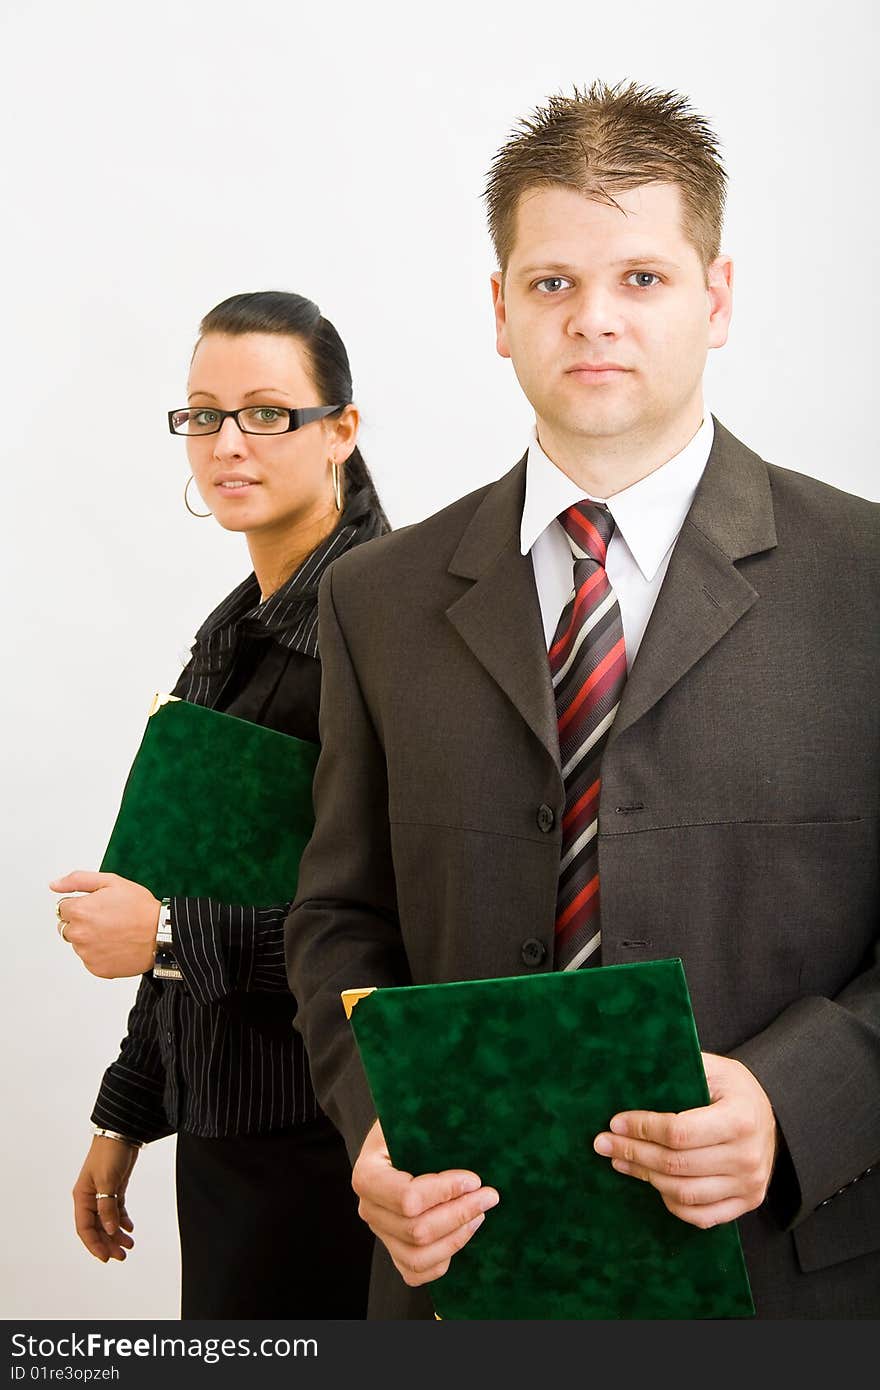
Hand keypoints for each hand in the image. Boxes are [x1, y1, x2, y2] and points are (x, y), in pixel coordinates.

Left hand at [50, 871, 160, 977]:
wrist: (161, 934)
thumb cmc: (140, 908)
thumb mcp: (111, 882)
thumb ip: (77, 880)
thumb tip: (54, 885)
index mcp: (79, 911)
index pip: (63, 908)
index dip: (81, 904)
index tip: (98, 906)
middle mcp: (78, 934)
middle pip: (67, 927)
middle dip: (81, 922)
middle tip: (107, 919)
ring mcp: (86, 953)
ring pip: (79, 943)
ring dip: (90, 938)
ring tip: (114, 932)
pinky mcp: (96, 968)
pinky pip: (90, 959)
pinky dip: (100, 953)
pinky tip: (116, 945)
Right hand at [73, 1137, 138, 1261]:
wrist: (122, 1132)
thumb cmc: (109, 1153)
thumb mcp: (107, 1181)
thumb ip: (108, 1207)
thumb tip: (110, 1230)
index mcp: (82, 1196)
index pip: (85, 1228)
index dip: (94, 1245)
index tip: (106, 1258)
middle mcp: (90, 1197)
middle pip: (97, 1228)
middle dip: (108, 1243)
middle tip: (122, 1255)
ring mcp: (102, 1193)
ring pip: (107, 1221)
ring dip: (116, 1234)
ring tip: (130, 1245)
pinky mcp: (114, 1188)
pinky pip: (116, 1210)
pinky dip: (122, 1220)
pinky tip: (130, 1228)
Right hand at [352, 1120, 499, 1285]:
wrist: (395, 1139)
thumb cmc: (407, 1124)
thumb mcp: (412, 1116)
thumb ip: (432, 1121)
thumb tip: (467, 1121)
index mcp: (367, 1174)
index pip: (407, 1198)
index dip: (445, 1193)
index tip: (475, 1179)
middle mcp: (368, 1208)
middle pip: (416, 1230)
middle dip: (460, 1213)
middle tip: (490, 1195)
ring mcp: (380, 1232)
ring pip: (418, 1257)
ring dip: (456, 1237)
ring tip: (480, 1213)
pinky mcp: (394, 1248)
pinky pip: (415, 1273)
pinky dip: (444, 1259)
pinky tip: (464, 1231)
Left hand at [592, 1052, 777, 1228]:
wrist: (771, 1114)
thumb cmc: (733, 1088)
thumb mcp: (713, 1068)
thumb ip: (677, 1070)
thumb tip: (627, 1070)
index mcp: (740, 1118)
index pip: (679, 1132)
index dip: (642, 1129)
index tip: (615, 1122)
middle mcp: (748, 1156)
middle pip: (677, 1165)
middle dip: (633, 1152)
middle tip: (604, 1143)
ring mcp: (749, 1184)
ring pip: (684, 1193)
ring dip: (645, 1177)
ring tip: (620, 1160)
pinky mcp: (747, 1202)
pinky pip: (701, 1216)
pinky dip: (672, 1203)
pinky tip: (652, 1183)